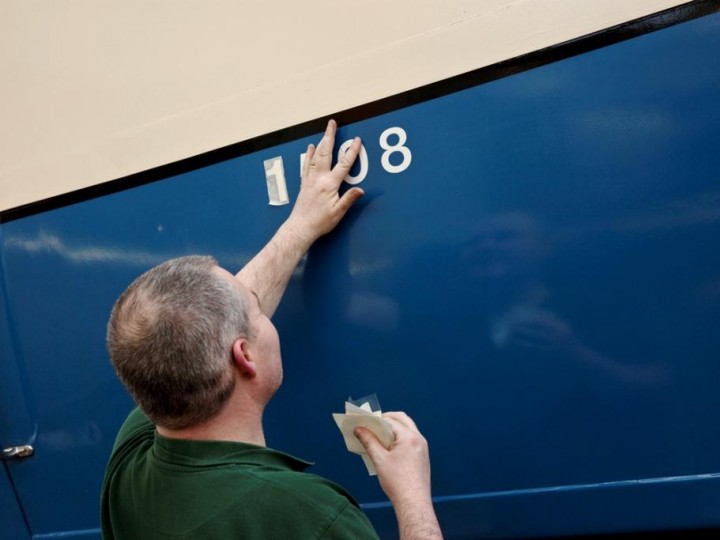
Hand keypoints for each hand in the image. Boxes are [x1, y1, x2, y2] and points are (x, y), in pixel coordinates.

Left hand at [286, 119, 363, 244]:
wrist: (300, 227)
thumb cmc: (320, 222)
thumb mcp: (338, 212)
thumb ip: (349, 199)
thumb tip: (360, 190)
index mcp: (329, 184)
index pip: (344, 164)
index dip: (352, 152)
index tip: (357, 141)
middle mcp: (318, 178)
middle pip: (326, 152)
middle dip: (330, 136)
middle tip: (332, 124)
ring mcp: (310, 180)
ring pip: (315, 156)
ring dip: (321, 142)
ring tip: (324, 132)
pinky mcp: (304, 184)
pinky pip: (306, 165)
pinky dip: (309, 155)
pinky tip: (310, 148)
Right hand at [354, 412, 431, 505]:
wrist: (413, 502)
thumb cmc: (398, 482)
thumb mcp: (379, 459)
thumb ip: (369, 441)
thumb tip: (359, 430)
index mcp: (410, 437)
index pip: (391, 421)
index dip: (376, 420)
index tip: (365, 422)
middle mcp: (419, 439)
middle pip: (402, 420)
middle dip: (387, 419)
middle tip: (372, 424)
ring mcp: (422, 448)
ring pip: (407, 429)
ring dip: (393, 429)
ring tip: (378, 436)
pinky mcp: (422, 456)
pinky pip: (410, 440)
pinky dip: (399, 438)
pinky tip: (388, 447)